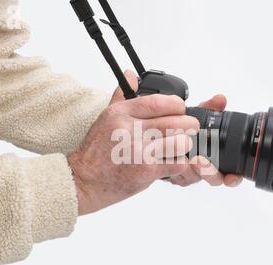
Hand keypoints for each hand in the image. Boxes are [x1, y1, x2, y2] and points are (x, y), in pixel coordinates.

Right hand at [68, 71, 199, 214]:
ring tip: (176, 148)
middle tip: (187, 130)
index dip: (178, 106)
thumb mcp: (105, 118)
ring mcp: (139, 150)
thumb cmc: (96, 152)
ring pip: (181, 142)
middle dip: (188, 126)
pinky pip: (177, 163)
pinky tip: (169, 163)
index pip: (161, 101)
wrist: (84, 181)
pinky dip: (178, 164)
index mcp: (121, 113)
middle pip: (177, 121)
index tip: (179, 111)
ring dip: (183, 146)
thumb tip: (131, 75)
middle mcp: (130, 129)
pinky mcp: (146, 170)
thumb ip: (122, 95)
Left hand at [168, 95, 243, 187]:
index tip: (231, 177)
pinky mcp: (174, 176)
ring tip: (188, 158)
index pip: (231, 175)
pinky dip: (176, 169)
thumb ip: (210, 108)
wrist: (162, 133)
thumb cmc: (187, 127)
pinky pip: (177, 177)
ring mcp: (190, 174)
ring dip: (191, 169)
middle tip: (200, 160)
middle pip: (213, 179)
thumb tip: (221, 99)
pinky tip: (173, 160)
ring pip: (194, 178)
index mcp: (217, 159)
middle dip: (209, 171)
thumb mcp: (198, 115)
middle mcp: (206, 170)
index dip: (233, 178)